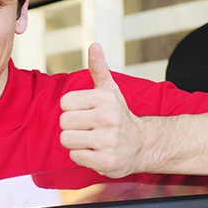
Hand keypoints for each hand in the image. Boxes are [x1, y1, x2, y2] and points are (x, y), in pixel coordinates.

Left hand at [59, 43, 143, 177]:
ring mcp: (107, 141)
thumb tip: (94, 46)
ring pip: (66, 139)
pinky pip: (75, 157)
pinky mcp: (105, 161)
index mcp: (106, 99)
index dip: (72, 109)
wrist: (143, 145)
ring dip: (75, 142)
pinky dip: (82, 156)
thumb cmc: (120, 117)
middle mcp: (108, 118)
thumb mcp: (111, 91)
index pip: (65, 102)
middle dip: (72, 126)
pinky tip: (95, 152)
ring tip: (90, 140)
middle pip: (63, 122)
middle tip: (88, 128)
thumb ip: (99, 69)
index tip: (86, 113)